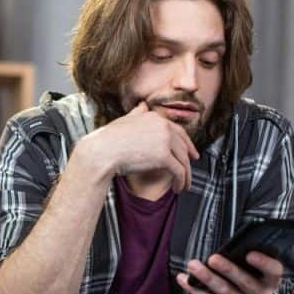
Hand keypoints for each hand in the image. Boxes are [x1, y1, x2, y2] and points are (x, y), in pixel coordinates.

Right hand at [79, 102, 198, 192]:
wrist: (102, 151)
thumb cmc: (108, 139)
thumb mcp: (125, 120)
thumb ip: (137, 113)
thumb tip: (142, 105)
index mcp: (155, 117)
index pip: (178, 131)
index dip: (187, 143)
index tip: (191, 153)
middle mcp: (163, 126)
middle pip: (183, 146)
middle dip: (189, 159)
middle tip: (191, 169)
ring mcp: (165, 140)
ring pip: (183, 160)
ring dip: (186, 175)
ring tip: (184, 185)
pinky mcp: (164, 156)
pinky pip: (179, 171)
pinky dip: (181, 182)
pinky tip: (178, 188)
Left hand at [175, 252, 283, 293]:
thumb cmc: (247, 283)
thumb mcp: (254, 273)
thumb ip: (246, 261)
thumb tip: (227, 244)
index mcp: (269, 281)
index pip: (273, 271)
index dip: (263, 262)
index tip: (249, 254)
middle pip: (245, 282)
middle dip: (228, 269)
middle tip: (213, 258)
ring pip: (224, 291)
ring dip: (207, 277)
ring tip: (193, 266)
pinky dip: (194, 289)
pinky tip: (184, 279)